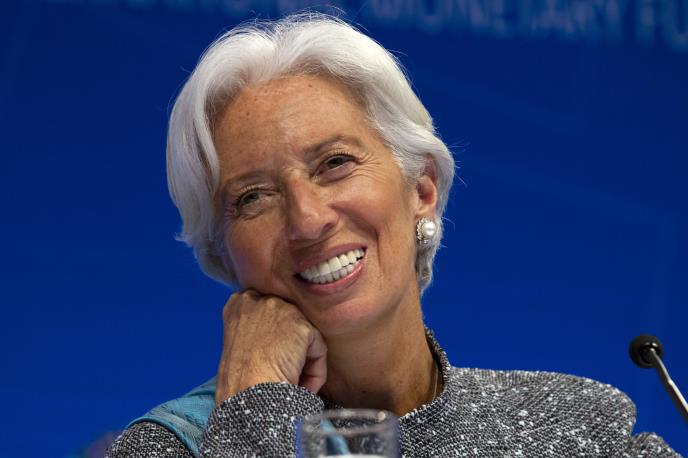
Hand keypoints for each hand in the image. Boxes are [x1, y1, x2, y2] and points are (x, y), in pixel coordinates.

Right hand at [215, 289, 327, 403]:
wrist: (247, 396)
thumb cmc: (238, 383)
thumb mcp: (236, 346)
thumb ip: (254, 331)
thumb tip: (278, 339)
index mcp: (238, 304)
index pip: (268, 309)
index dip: (276, 335)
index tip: (274, 357)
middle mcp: (259, 300)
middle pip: (290, 321)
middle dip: (292, 347)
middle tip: (285, 372)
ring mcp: (281, 310)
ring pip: (305, 336)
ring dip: (304, 362)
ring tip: (293, 382)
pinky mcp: (301, 327)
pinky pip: (318, 349)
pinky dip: (316, 370)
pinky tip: (302, 384)